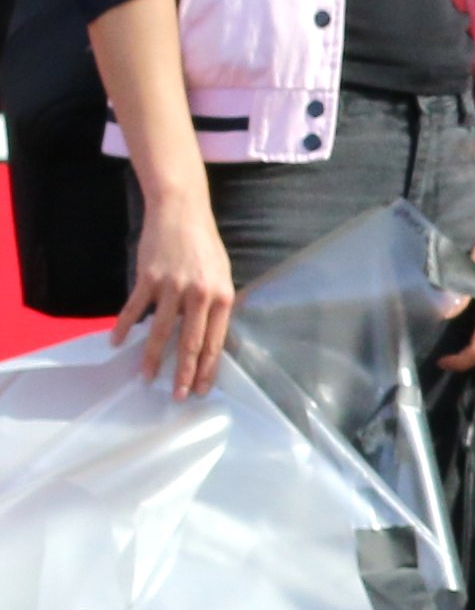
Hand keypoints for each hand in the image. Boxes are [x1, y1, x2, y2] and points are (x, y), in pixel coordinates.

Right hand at [116, 189, 235, 396]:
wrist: (182, 213)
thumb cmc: (204, 247)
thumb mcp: (222, 276)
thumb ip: (216, 306)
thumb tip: (209, 337)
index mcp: (222, 297)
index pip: (215, 342)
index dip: (206, 368)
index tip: (200, 389)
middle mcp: (199, 295)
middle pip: (190, 342)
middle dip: (182, 373)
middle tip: (176, 396)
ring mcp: (172, 287)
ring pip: (161, 331)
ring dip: (151, 358)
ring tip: (145, 378)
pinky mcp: (149, 278)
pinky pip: (134, 309)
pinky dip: (124, 327)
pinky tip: (117, 343)